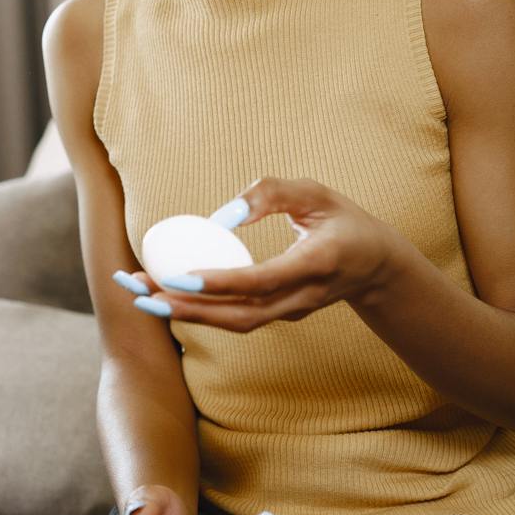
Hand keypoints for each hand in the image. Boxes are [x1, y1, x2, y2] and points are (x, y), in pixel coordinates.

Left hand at [120, 177, 399, 332]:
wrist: (377, 267)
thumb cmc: (344, 221)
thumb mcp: (317, 192)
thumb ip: (273, 193)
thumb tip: (223, 215)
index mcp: (316, 265)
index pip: (262, 281)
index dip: (220, 283)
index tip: (178, 278)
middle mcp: (302, 297)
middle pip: (239, 315)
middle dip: (186, 308)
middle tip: (138, 293)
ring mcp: (290, 311)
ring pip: (234, 323)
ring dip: (184, 313)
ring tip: (137, 295)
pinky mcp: (277, 314)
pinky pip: (235, 317)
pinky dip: (198, 309)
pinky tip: (163, 293)